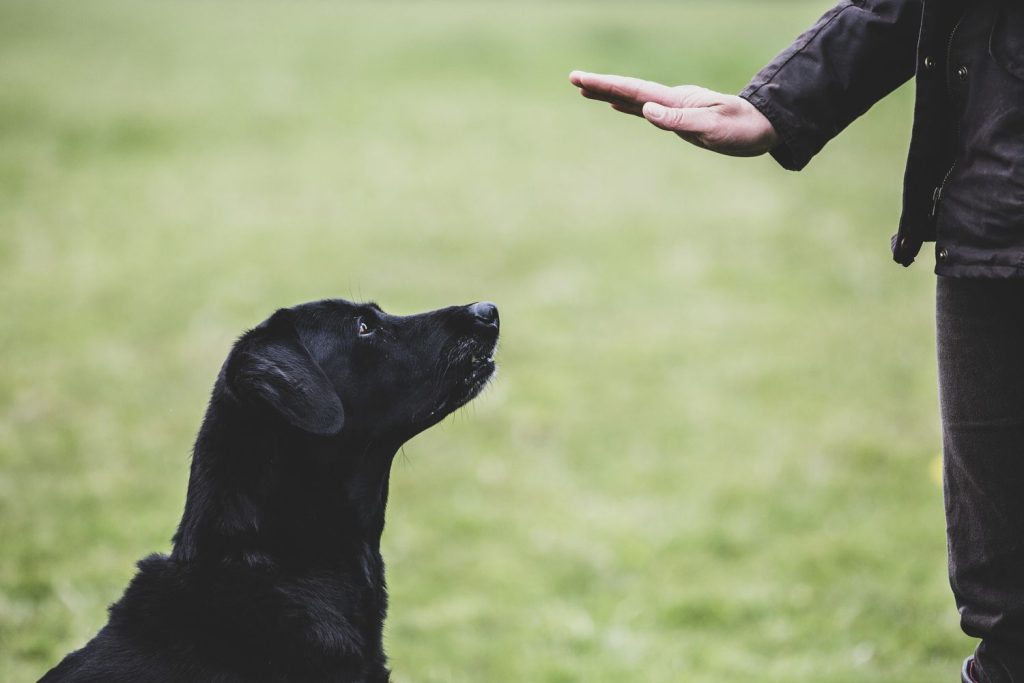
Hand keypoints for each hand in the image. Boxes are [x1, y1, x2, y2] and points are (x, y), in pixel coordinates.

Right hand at [569, 71, 777, 157]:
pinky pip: (645, 108)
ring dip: (610, 93)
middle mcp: (672, 100)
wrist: (766, 127)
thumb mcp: (711, 129)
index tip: (581, 79)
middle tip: (574, 78)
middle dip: (601, 85)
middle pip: (629, 90)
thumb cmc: (742, 130)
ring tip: (586, 89)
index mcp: (676, 101)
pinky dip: (627, 105)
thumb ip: (679, 120)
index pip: (634, 91)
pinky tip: (618, 106)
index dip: (606, 85)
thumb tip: (646, 110)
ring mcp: (675, 107)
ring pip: (634, 98)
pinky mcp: (680, 117)